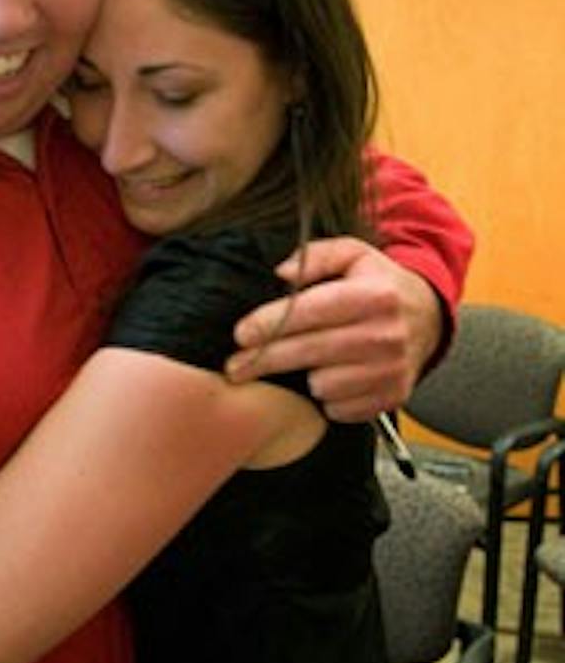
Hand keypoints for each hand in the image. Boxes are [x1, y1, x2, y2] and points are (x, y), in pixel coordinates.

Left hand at [227, 237, 441, 421]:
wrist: (428, 319)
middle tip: (235, 366)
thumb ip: (316, 256)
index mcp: (375, 296)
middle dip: (264, 360)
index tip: (240, 335)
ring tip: (305, 360)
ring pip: (322, 385)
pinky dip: (327, 396)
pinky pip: (339, 408)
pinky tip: (329, 376)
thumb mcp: (353, 254)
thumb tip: (282, 274)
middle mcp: (386, 335)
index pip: (312, 312)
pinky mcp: (392, 397)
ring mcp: (392, 370)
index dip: (270, 324)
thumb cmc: (378, 284)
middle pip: (309, 352)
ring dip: (305, 375)